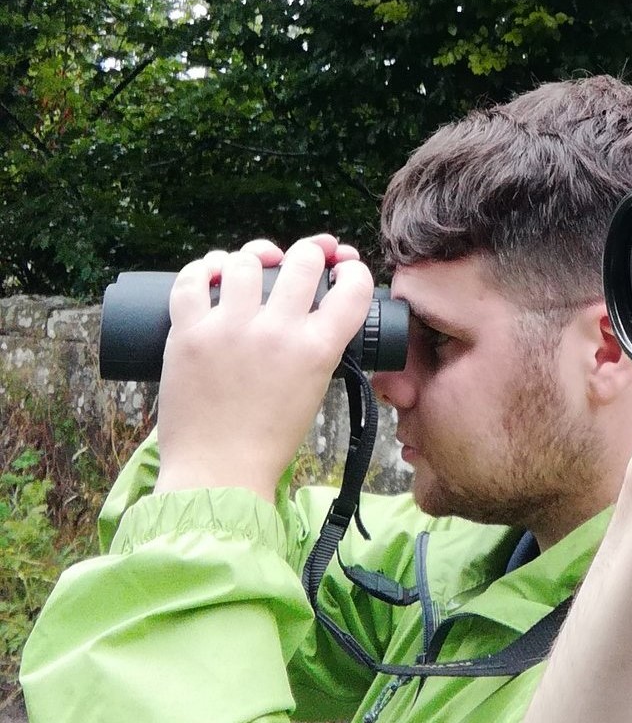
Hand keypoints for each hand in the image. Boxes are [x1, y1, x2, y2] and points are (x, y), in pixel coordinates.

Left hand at [153, 234, 372, 497]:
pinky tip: (213, 271)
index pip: (352, 287)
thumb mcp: (314, 389)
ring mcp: (229, 329)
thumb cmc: (268, 438)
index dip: (352, 269)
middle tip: (304, 258)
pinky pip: (194, 279)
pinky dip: (205, 267)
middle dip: (309, 251)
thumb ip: (316, 347)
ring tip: (255, 266)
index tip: (343, 268)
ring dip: (255, 257)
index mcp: (317, 350)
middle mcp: (276, 332)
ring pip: (245, 261)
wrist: (218, 471)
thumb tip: (309, 308)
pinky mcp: (188, 333)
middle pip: (301, 259)